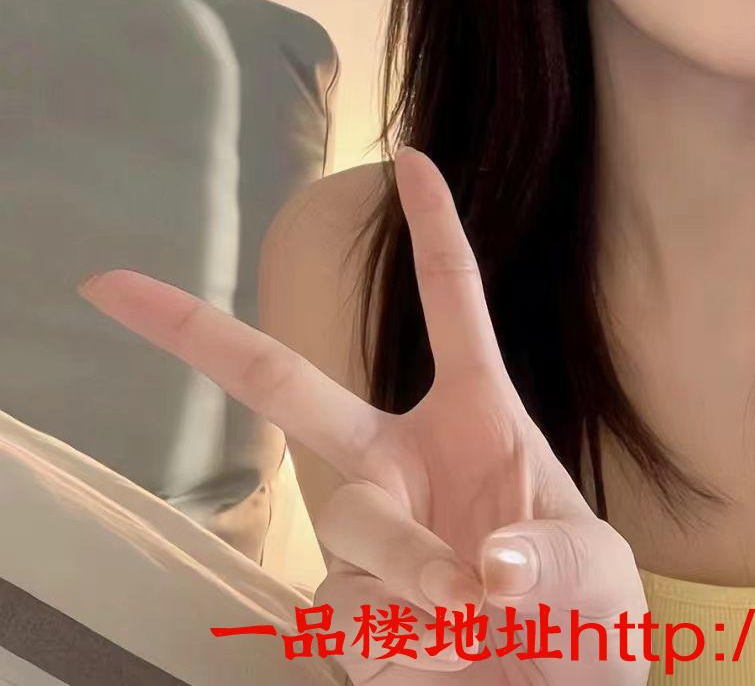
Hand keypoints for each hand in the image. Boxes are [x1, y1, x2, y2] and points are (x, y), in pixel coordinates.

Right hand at [77, 147, 649, 683]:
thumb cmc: (583, 626)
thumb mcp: (598, 579)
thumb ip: (554, 563)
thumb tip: (481, 568)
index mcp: (477, 419)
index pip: (452, 304)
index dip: (433, 228)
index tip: (412, 158)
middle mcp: (401, 464)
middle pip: (288, 389)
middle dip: (201, 334)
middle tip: (118, 288)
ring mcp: (366, 538)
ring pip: (351, 524)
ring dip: (416, 574)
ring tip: (475, 621)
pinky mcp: (344, 614)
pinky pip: (352, 616)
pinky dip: (409, 648)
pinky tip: (447, 664)